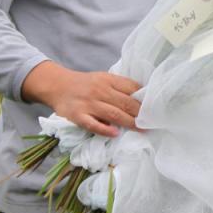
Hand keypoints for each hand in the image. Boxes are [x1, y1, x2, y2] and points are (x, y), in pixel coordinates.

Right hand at [21, 61, 141, 137]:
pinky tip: (115, 134)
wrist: (57, 85)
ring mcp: (88, 104)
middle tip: (153, 121)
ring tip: (142, 129)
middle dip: (140, 113)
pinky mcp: (77, 116)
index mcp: (108, 79)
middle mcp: (99, 90)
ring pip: (113, 114)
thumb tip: (141, 98)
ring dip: (129, 122)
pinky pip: (92, 124)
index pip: (131, 87)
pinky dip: (104, 129)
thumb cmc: (85, 84)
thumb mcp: (102, 78)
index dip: (144, 98)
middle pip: (125, 102)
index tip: (155, 107)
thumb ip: (119, 87)